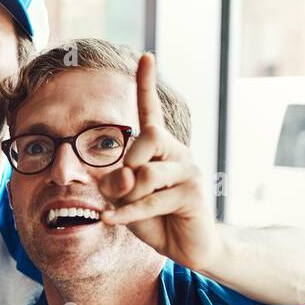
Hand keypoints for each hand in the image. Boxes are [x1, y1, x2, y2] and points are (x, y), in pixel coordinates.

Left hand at [98, 52, 221, 270]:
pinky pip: (150, 199)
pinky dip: (127, 213)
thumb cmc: (154, 219)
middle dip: (125, 166)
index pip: (152, 111)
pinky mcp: (192, 193)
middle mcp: (177, 152)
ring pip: (145, 173)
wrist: (188, 248)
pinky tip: (112, 220)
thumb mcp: (124, 199)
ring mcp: (188, 170)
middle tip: (123, 192)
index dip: (147, 84)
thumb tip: (126, 174)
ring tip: (127, 211)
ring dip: (127, 197)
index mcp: (160, 148)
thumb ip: (116, 183)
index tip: (145, 56)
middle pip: (144, 139)